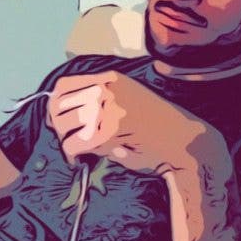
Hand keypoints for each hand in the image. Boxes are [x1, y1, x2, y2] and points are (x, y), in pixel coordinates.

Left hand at [46, 70, 225, 174]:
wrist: (184, 143)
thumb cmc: (156, 126)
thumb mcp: (127, 100)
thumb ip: (99, 102)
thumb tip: (64, 114)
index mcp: (110, 79)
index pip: (63, 85)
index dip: (56, 105)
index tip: (63, 122)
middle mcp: (106, 90)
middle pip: (58, 105)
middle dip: (59, 127)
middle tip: (70, 141)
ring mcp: (107, 110)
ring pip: (63, 125)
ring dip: (65, 141)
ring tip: (77, 152)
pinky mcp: (108, 133)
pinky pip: (74, 145)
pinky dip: (73, 156)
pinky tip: (81, 161)